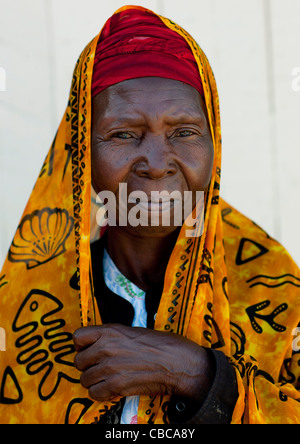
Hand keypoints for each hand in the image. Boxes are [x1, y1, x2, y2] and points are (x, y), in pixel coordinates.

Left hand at [73, 324, 213, 402]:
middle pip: (78, 361)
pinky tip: (113, 389)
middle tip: (100, 368)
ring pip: (84, 379)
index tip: (89, 350)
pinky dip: (101, 394)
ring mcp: (109, 367)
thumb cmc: (161, 345)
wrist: (178, 362)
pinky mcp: (116, 385)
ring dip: (95, 382)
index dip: (82, 346)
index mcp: (110, 331)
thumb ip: (111, 337)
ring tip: (108, 379)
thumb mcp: (132, 331)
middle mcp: (106, 347)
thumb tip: (97, 346)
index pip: (77, 337)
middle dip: (88, 366)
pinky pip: (94, 394)